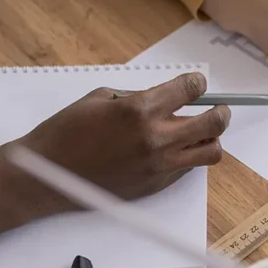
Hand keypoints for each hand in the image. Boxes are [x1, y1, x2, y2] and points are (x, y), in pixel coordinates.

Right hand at [0, 72, 229, 240]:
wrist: (47, 173)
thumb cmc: (67, 130)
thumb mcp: (101, 98)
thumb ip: (138, 96)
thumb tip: (165, 97)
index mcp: (139, 110)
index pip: (189, 90)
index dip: (197, 82)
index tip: (197, 82)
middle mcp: (155, 138)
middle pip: (213, 124)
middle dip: (220, 112)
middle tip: (217, 108)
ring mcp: (158, 165)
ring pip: (210, 152)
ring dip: (210, 139)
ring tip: (200, 132)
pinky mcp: (156, 185)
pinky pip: (188, 169)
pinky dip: (187, 157)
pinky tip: (173, 150)